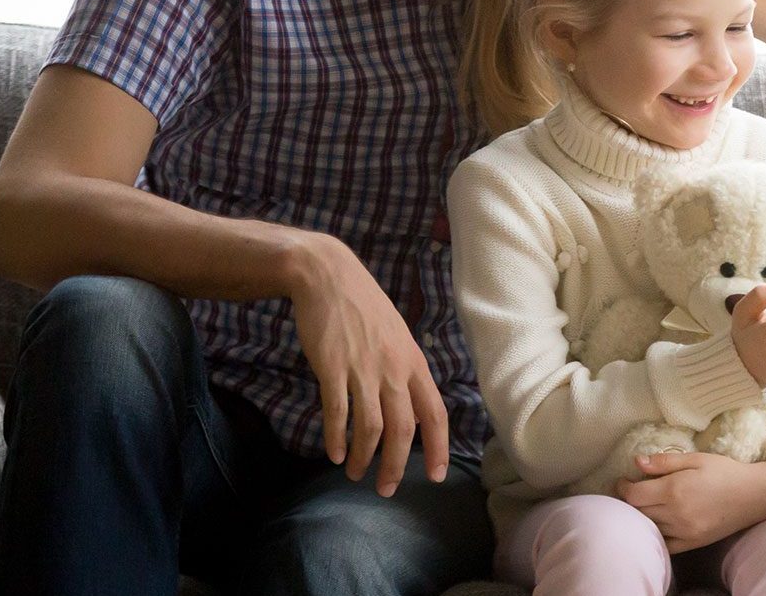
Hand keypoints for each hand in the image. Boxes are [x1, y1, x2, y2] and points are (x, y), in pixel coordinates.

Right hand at [285, 232, 449, 495]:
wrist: (327, 276)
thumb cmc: (362, 307)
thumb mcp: (395, 337)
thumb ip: (402, 370)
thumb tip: (407, 405)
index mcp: (414, 363)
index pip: (435, 414)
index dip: (438, 448)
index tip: (435, 476)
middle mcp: (394, 369)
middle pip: (404, 430)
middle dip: (396, 465)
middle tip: (386, 489)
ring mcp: (363, 369)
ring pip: (371, 428)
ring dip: (365, 458)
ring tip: (355, 474)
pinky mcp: (332, 367)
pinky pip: (338, 412)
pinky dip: (337, 437)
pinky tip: (334, 453)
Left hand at [617, 451, 765, 552]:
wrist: (754, 495)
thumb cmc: (725, 472)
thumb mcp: (696, 459)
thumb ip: (665, 461)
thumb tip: (637, 462)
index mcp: (674, 489)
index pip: (634, 495)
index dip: (623, 487)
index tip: (624, 481)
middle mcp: (675, 513)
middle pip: (638, 511)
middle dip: (630, 500)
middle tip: (630, 491)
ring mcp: (683, 531)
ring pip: (648, 527)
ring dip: (640, 516)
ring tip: (643, 505)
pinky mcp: (691, 543)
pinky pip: (664, 544)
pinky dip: (655, 535)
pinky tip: (655, 524)